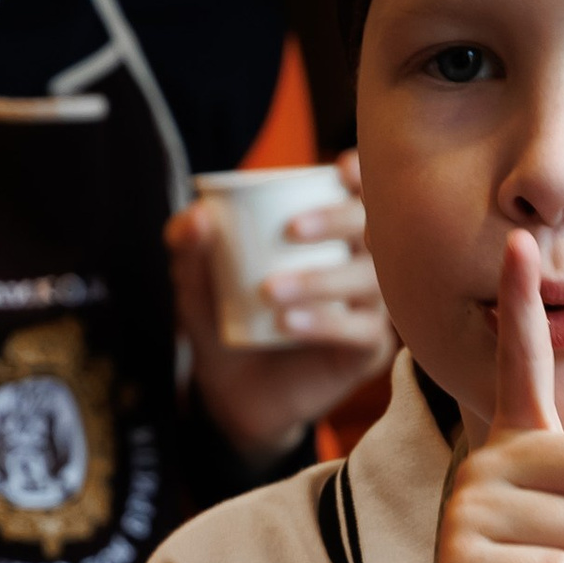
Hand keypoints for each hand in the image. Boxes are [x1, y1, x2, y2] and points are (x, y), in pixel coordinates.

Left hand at [173, 148, 394, 457]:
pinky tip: (288, 324)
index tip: (342, 170)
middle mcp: (359, 262)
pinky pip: (363, 331)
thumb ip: (188, 246)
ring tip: (269, 292)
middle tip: (291, 230)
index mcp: (330, 232)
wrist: (232, 392)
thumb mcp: (196, 281)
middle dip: (339, 220)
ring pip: (372, 280)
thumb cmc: (223, 320)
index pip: (362, 193)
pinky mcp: (368, 350)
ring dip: (322, 280)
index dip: (364, 175)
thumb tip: (199, 215)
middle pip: (374, 229)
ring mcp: (369, 307)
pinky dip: (326, 324)